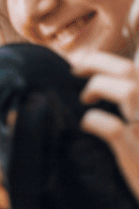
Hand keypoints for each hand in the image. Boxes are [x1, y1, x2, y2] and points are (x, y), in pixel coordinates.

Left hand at [70, 51, 138, 202]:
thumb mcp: (138, 124)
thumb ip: (128, 101)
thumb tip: (107, 77)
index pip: (138, 65)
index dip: (113, 55)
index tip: (89, 61)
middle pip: (131, 70)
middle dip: (96, 63)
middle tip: (76, 70)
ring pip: (128, 90)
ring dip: (98, 87)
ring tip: (85, 98)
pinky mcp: (138, 153)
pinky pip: (112, 127)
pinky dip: (93, 122)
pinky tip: (87, 125)